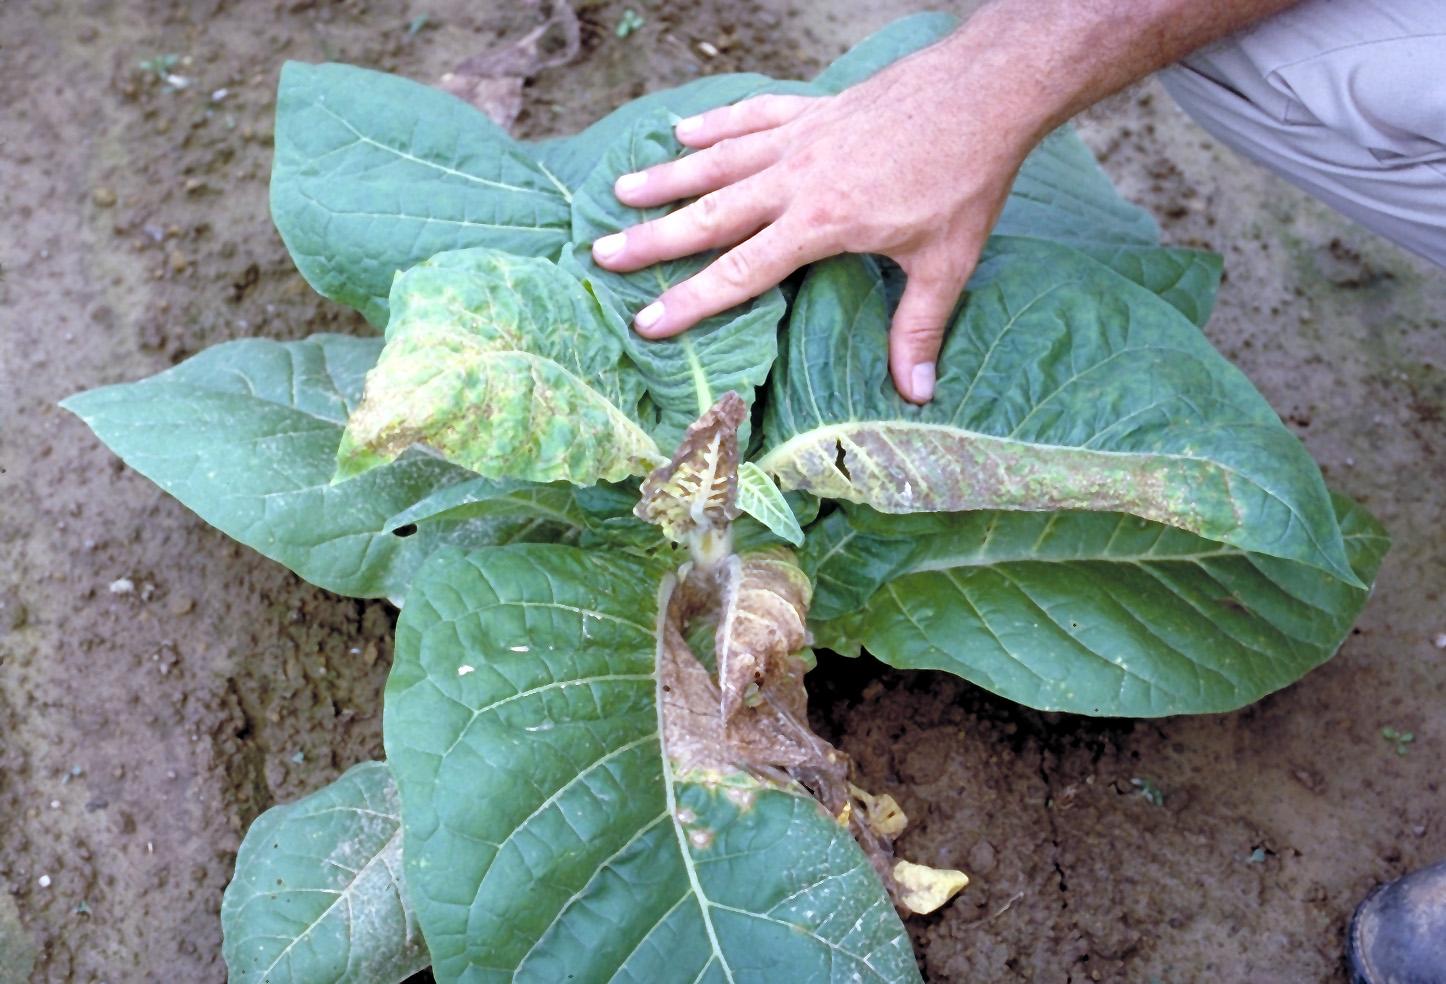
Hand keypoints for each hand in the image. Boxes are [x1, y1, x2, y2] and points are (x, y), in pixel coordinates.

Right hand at [589, 38, 1040, 402]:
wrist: (982, 92)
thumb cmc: (965, 179)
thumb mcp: (946, 264)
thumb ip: (919, 328)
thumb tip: (917, 394)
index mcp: (820, 223)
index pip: (741, 272)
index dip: (691, 300)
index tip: (647, 322)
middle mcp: (796, 179)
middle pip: (710, 214)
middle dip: (652, 238)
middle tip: (600, 253)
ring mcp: (800, 138)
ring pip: (718, 161)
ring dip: (668, 178)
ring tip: (620, 192)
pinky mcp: (814, 108)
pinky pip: (752, 115)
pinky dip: (717, 124)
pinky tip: (684, 132)